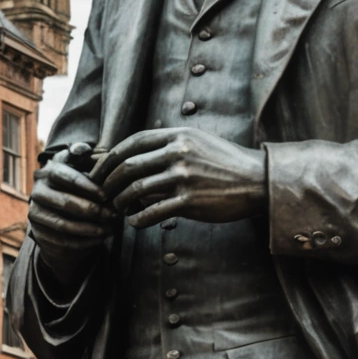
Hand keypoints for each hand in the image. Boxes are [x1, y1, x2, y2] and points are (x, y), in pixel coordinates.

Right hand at [27, 144, 118, 288]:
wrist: (62, 214)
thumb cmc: (81, 187)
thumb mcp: (84, 170)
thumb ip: (89, 159)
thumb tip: (91, 150)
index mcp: (49, 171)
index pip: (62, 174)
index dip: (84, 184)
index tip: (105, 194)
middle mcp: (37, 190)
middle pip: (64, 201)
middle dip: (92, 210)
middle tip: (113, 215)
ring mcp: (35, 212)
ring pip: (62, 224)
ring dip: (89, 229)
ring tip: (109, 230)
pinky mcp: (38, 232)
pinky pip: (61, 240)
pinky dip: (82, 242)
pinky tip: (99, 239)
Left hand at [92, 129, 267, 230]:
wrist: (257, 181)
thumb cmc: (226, 163)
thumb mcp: (199, 141)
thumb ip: (171, 144)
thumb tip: (139, 154)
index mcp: (178, 136)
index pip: (132, 143)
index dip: (110, 158)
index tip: (100, 172)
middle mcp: (178, 153)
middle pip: (128, 167)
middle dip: (108, 183)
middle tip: (102, 195)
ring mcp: (184, 177)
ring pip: (136, 190)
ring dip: (120, 202)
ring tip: (118, 209)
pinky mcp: (190, 201)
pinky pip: (153, 212)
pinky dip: (138, 220)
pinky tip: (135, 223)